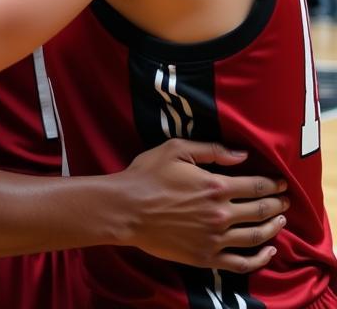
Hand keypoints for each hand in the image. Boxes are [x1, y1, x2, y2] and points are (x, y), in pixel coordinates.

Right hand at [121, 139, 287, 271]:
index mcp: (215, 186)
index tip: (282, 183)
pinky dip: (260, 258)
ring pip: (257, 236)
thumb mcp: (175, 150)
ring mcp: (216, 238)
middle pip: (261, 210)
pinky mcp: (206, 257)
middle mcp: (221, 214)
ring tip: (280, 221)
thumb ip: (210, 150)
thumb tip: (241, 155)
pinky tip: (268, 251)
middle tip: (285, 201)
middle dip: (277, 204)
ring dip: (273, 228)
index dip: (273, 184)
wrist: (126, 209)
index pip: (256, 186)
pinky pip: (242, 262)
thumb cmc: (147, 175)